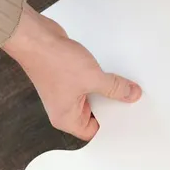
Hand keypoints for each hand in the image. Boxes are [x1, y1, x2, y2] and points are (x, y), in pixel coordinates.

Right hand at [2, 6, 141, 139]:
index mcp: (66, 118)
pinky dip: (102, 81)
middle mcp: (64, 109)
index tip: (131, 119)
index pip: (94, 132)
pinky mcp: (69, 78)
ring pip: (95, 98)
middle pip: (96, 115)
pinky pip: (91, 85)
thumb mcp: (92, 78)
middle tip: (134, 102)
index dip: (112, 126)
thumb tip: (131, 94)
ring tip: (128, 88)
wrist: (36, 37)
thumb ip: (115, 88)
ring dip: (108, 92)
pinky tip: (116, 76)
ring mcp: (66, 93)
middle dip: (113, 107)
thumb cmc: (53, 61)